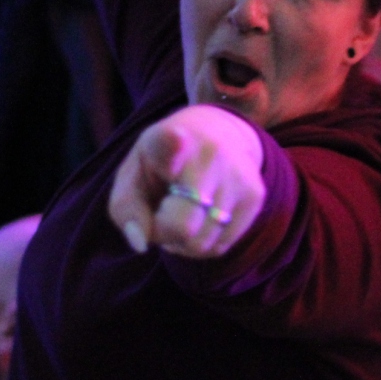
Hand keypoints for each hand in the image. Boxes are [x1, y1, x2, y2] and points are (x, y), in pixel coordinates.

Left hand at [108, 105, 263, 258]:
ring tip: (180, 214)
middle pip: (183, 226)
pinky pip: (219, 246)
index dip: (171, 144)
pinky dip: (202, 245)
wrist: (216, 133)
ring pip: (202, 243)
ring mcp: (237, 174)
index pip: (169, 142)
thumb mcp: (132, 176)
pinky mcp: (255, 194)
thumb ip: (126, 210)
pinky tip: (199, 219)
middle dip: (163, 233)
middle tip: (161, 213)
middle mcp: (209, 153)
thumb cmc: (161, 163)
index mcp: (166, 140)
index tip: (175, 138)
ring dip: (182, 243)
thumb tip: (141, 244)